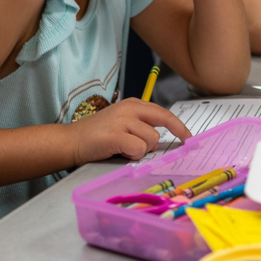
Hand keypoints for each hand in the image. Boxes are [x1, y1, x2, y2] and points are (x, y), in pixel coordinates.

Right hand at [71, 98, 191, 164]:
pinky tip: (120, 152)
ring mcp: (122, 120)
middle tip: (184, 144)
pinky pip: (138, 150)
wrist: (71, 141)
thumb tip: (161, 141)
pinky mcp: (115, 135)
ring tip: (125, 149)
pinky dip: (132, 155)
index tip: (189, 137)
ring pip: (151, 140)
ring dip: (142, 150)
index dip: (179, 126)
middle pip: (163, 121)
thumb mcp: (122, 123)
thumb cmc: (98, 136)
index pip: (163, 113)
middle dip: (175, 133)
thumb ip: (141, 126)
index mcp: (134, 104)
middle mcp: (130, 108)